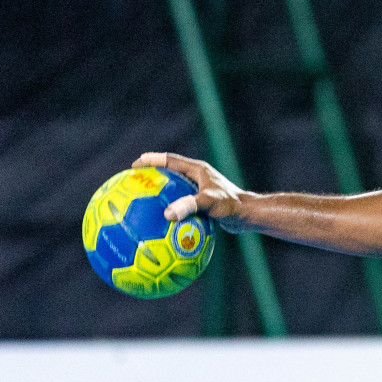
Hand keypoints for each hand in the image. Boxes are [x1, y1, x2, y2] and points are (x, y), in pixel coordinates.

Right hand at [133, 152, 249, 231]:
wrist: (247, 215)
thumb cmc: (231, 205)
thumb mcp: (209, 203)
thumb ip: (189, 205)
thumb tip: (167, 214)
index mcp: (197, 170)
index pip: (170, 160)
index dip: (152, 160)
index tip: (135, 164)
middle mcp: (197, 177)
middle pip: (169, 172)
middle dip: (152, 174)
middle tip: (134, 180)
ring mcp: (200, 189)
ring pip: (174, 188)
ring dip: (160, 192)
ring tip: (142, 201)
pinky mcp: (202, 202)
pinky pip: (181, 203)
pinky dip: (170, 208)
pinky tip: (160, 220)